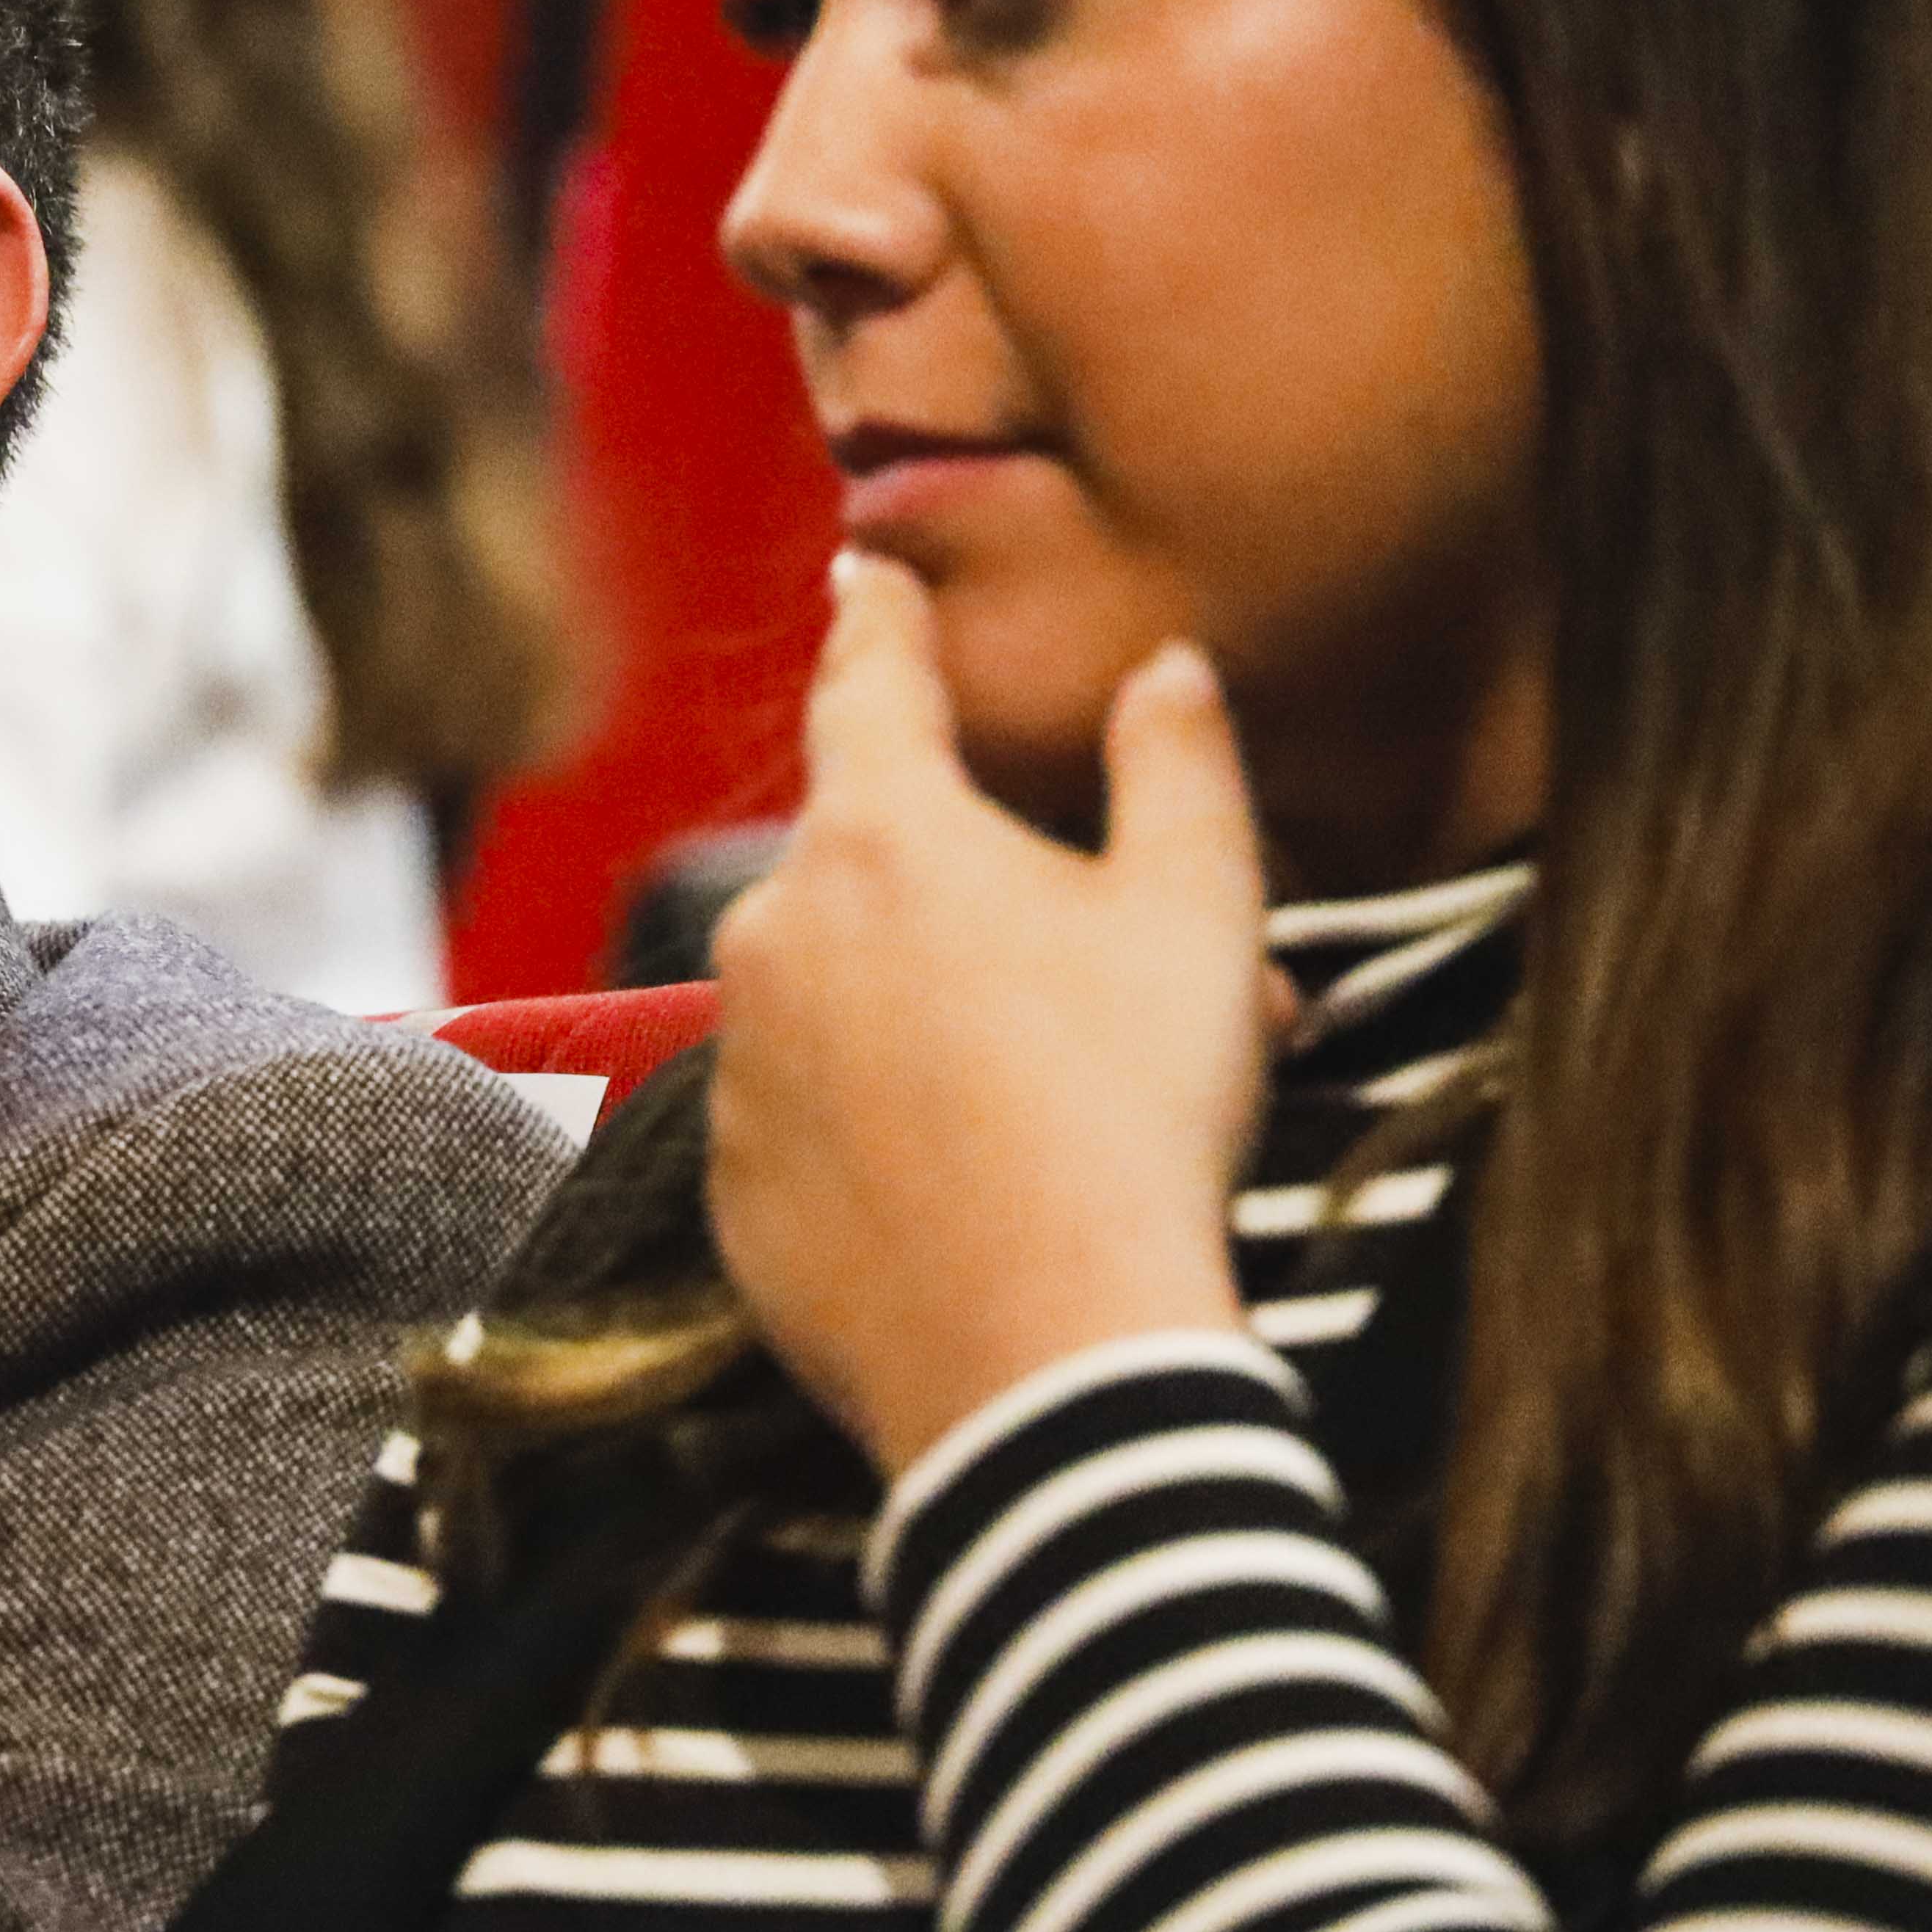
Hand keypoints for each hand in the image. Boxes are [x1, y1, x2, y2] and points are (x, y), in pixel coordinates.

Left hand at [704, 555, 1270, 1471]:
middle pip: (872, 864)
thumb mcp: (1199, 916)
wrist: (1046, 1356)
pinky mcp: (733, 1186)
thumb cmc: (1132, 1116)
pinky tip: (981, 1177)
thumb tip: (1165, 671)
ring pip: (844, 998)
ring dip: (933, 1016)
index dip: (879, 622)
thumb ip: (1178, 767)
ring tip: (1073, 1096)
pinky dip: (884, 1126)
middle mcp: (775, 931)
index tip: (860, 575)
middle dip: (976, 894)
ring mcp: (738, 1065)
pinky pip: (814, 1118)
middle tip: (1102, 968)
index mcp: (883, 838)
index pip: (871, 685)